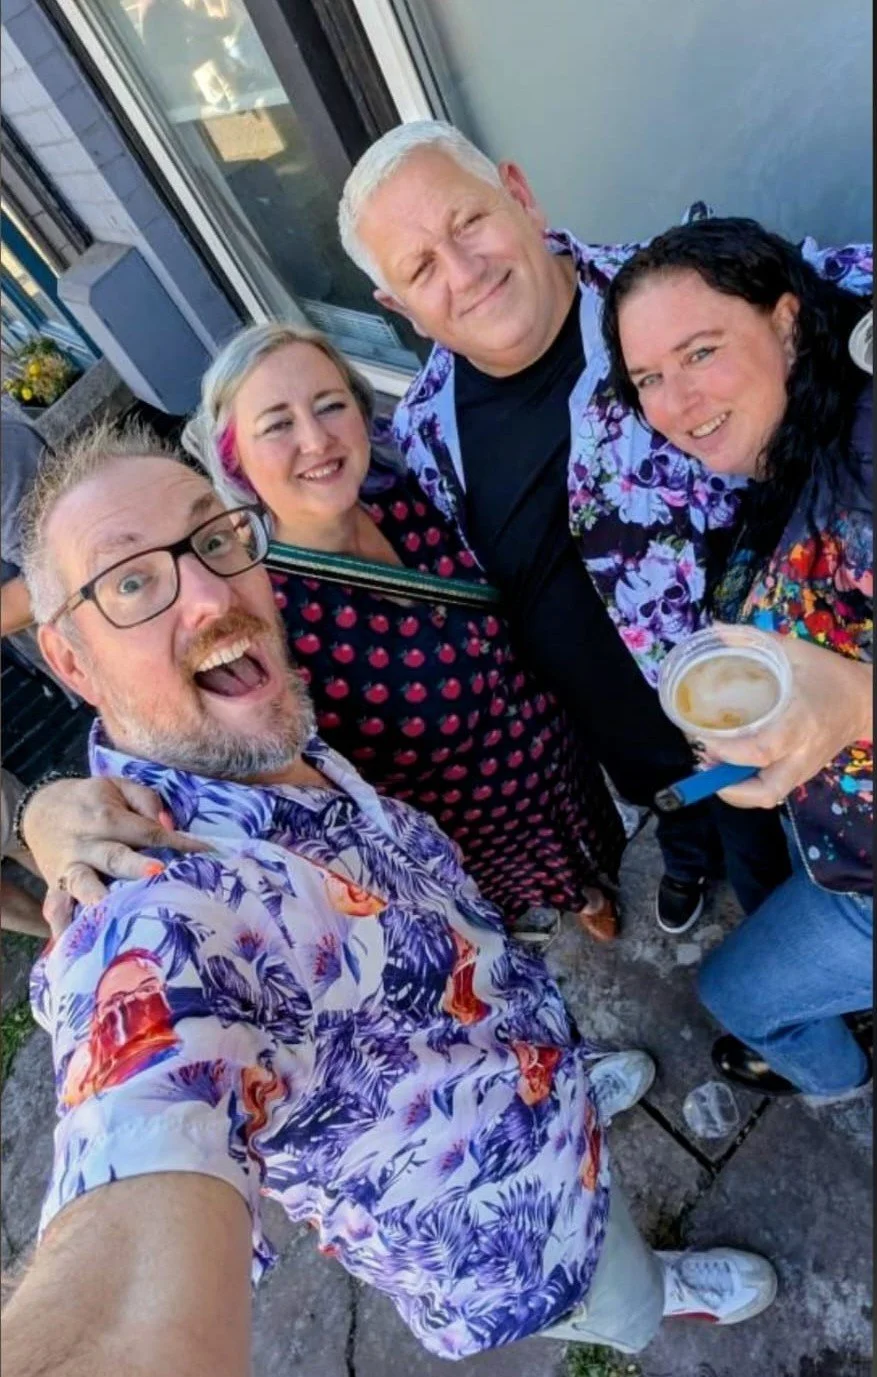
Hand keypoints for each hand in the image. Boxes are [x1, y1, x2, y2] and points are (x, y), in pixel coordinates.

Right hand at [22, 776, 207, 936]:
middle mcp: (88, 843)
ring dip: (97, 897)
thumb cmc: (91, 801)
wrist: (38, 810)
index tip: (207, 855)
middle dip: (135, 867)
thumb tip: (168, 825)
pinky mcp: (55, 886)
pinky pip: (56, 906)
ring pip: (83, 883)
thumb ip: (146, 800)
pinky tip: (68, 942)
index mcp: (107, 817)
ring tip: (110, 911)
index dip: (177, 843)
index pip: (148, 832)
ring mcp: (70, 868)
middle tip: (158, 875)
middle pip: (115, 857)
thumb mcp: (117, 786)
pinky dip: (61, 924)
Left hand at [710, 630, 872, 808]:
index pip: (762, 749)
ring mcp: (803, 768)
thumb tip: (714, 630)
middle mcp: (801, 752)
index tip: (703, 735)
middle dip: (726, 783)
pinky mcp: (801, 774)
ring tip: (710, 766)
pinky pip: (771, 792)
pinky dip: (745, 788)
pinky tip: (727, 767)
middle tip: (703, 757)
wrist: (863, 700)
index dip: (728, 751)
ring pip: (767, 796)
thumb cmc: (827, 674)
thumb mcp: (793, 651)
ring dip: (733, 790)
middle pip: (765, 788)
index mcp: (800, 721)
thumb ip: (751, 641)